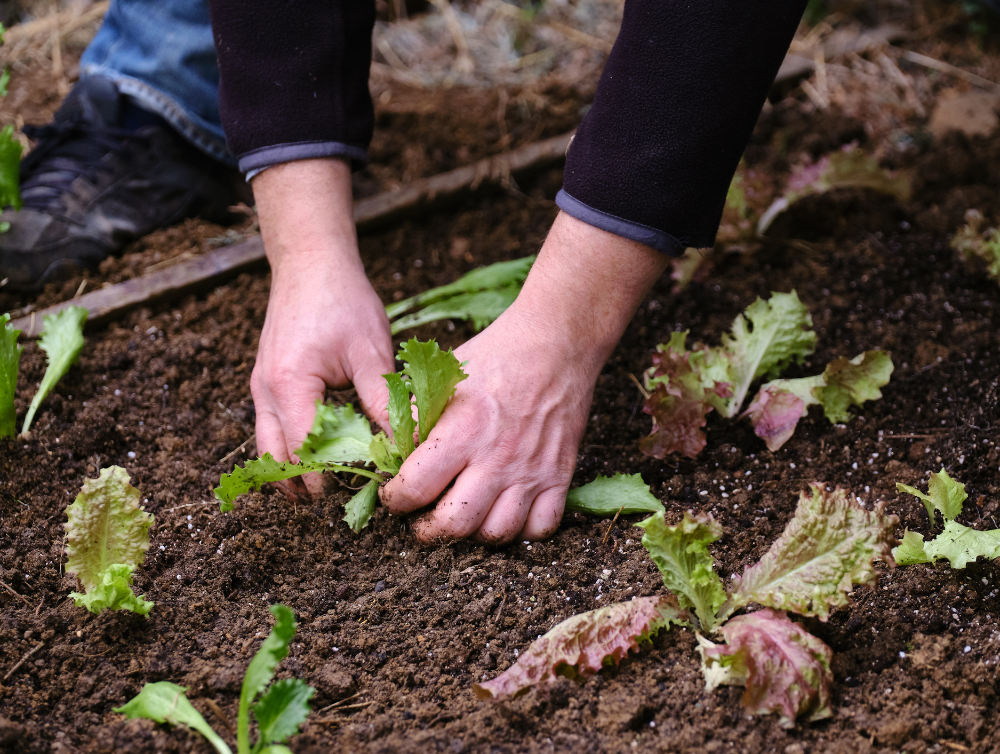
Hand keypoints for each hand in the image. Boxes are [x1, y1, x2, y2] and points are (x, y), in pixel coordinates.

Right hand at [250, 159, 393, 496]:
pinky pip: (273, 429)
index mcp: (291, 386)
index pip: (306, 452)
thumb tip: (403, 444)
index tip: (363, 490)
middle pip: (277, 460)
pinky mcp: (266, 384)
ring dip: (294, 470)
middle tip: (344, 499)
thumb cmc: (342, 300)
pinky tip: (324, 454)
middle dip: (306, 485)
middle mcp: (266, 392)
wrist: (310, 263)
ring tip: (332, 486)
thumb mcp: (371, 352)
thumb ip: (383, 401)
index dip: (332, 477)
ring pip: (269, 449)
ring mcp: (261, 389)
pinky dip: (292, 448)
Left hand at [380, 211, 668, 542]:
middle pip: (455, 524)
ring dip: (474, 534)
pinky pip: (541, 528)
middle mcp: (495, 458)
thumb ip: (417, 415)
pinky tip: (507, 511)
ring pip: (497, 533)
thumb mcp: (447, 377)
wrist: (556, 343)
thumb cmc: (497, 355)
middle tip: (422, 520)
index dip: (396, 500)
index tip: (394, 496)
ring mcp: (530, 471)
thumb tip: (387, 447)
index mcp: (461, 431)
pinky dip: (522, 530)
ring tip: (464, 517)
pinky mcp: (560, 475)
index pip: (415, 488)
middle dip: (429, 531)